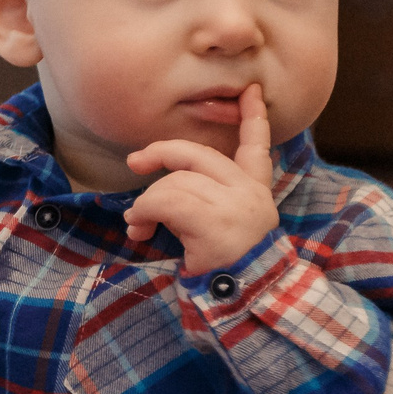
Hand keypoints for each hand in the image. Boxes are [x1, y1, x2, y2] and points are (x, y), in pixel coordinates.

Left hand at [124, 82, 280, 275]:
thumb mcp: (220, 229)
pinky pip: (165, 200)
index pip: (257, 146)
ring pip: (175, 181)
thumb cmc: (226, 270)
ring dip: (147, 203)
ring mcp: (234, 205)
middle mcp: (249, 193)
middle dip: (160, 153)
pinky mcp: (214, 221)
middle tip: (135, 162)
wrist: (246, 303)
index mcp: (255, 192)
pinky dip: (145, 213)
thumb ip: (202, 200)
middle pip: (197, 154)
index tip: (250, 90)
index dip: (253, 116)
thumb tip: (157, 186)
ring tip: (140, 227)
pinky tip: (142, 231)